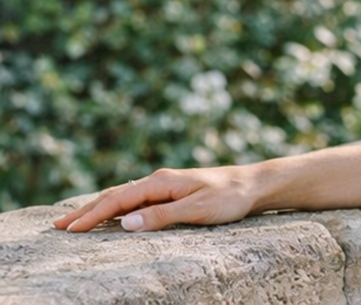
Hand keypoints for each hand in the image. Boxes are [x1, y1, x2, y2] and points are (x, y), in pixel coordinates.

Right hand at [53, 165, 259, 232]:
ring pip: (123, 196)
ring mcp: (165, 185)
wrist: (254, 185)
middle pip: (115, 195)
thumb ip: (161, 217)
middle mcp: (159, 180)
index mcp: (162, 182)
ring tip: (74, 221)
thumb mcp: (197, 210)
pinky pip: (135, 199)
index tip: (70, 229)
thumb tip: (125, 223)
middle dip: (85, 211)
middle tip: (57, 226)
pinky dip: (115, 206)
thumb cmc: (229, 198)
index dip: (92, 215)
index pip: (119, 200)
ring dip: (97, 208)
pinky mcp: (172, 191)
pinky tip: (109, 214)